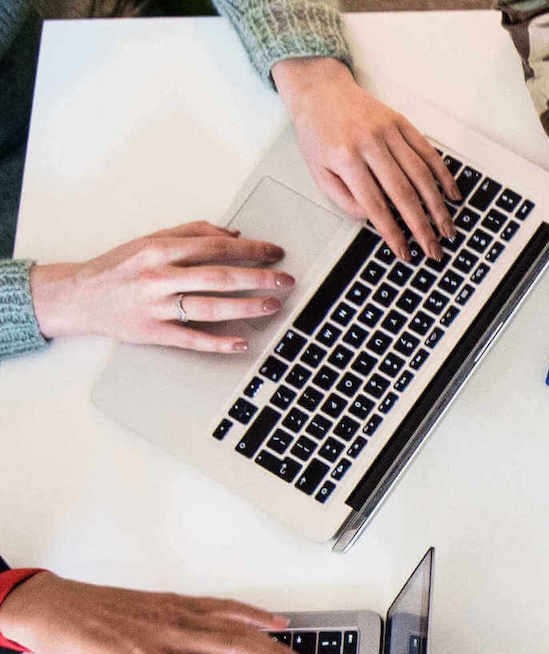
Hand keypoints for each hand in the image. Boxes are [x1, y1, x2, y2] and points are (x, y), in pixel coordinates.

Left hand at [0, 573, 310, 653]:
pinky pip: (223, 606)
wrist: (57, 612)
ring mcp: (177, 616)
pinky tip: (274, 622)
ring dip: (272, 643)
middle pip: (237, 649)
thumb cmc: (78, 652)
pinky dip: (253, 613)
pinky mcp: (177, 602)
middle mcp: (171, 636)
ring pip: (236, 627)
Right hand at [27, 222, 292, 352]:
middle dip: (258, 278)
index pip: (215, 247)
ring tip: (273, 305)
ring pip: (209, 307)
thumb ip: (191, 233)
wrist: (79, 296)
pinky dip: (219, 343)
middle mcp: (158, 276)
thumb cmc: (119, 267)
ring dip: (246, 307)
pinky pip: (192, 339)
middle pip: (218, 276)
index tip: (276, 252)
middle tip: (286, 280)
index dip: (251, 250)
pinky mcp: (153, 332)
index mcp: (160, 250)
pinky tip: (242, 343)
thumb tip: (233, 233)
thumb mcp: (150, 240)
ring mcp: (156, 306)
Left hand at [273, 56, 457, 263]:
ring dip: (438, 206)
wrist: (319, 88)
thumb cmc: (317, 131)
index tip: (405, 252)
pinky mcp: (400, 122)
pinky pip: (428, 152)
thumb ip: (342, 199)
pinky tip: (452, 194)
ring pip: (421, 174)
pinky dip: (443, 175)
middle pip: (403, 194)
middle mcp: (369, 143)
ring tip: (447, 228)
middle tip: (434, 248)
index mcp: (345, 158)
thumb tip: (372, 219)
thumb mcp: (316, 170)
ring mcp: (388, 131)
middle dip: (422, 226)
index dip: (393, 233)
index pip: (375, 205)